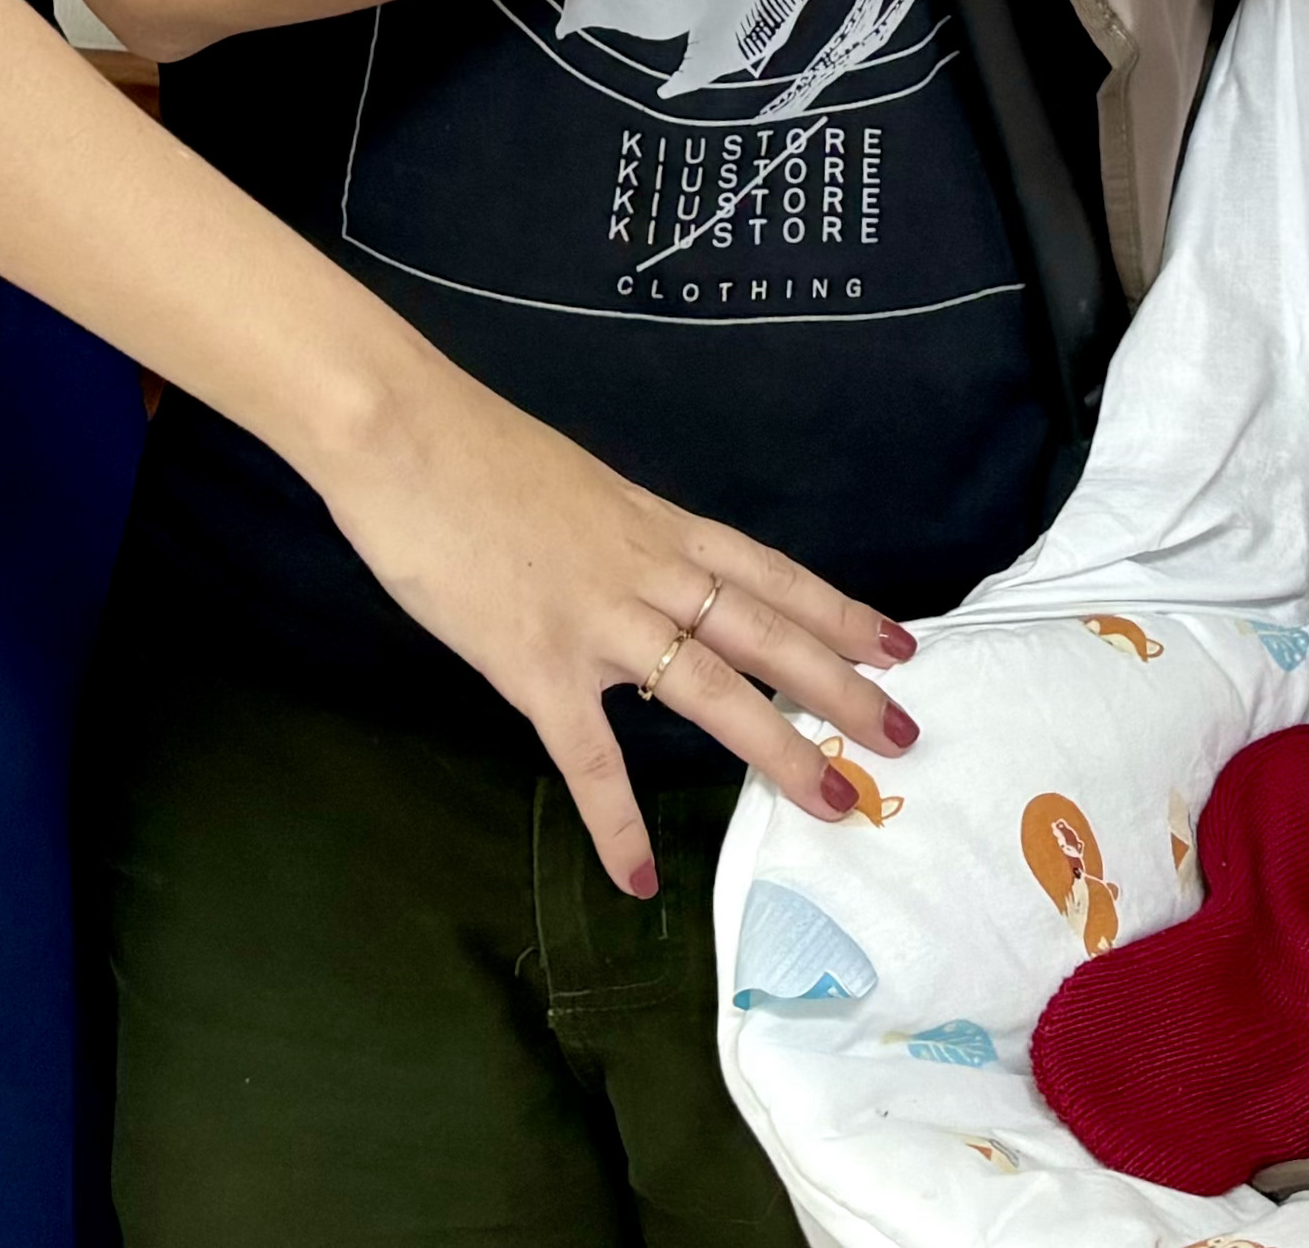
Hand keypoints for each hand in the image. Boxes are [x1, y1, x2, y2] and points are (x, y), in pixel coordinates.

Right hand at [311, 363, 920, 895]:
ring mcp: (596, 619)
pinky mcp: (533, 662)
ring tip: (835, 801)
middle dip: (843, 687)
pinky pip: (587, 756)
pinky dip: (616, 821)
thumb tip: (638, 586)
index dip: (838, 610)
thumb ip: (614, 540)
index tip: (900, 643)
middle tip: (905, 734)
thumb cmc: (473, 450)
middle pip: (767, 633)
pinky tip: (639, 876)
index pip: (770, 573)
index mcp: (655, 524)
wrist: (402, 432)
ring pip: (711, 690)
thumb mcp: (574, 487)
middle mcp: (647, 570)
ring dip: (778, 749)